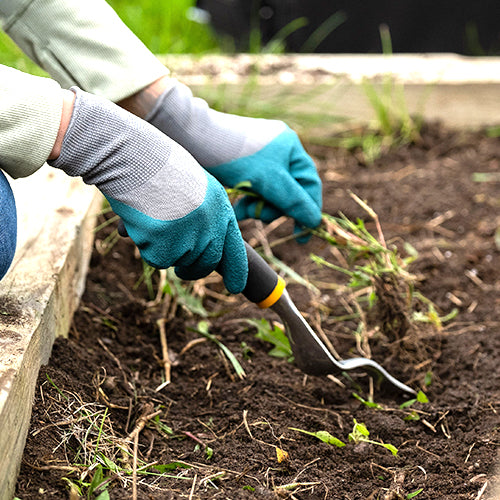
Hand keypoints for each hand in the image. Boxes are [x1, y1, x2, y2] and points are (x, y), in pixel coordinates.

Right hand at [49, 88, 247, 292]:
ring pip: (178, 261)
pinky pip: (156, 259)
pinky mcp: (166, 244)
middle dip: (194, 270)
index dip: (236, 270)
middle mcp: (211, 224)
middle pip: (206, 262)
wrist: (130, 154)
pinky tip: (140, 222)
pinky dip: (145, 247)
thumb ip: (202, 214)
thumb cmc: (154, 165)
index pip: (235, 248)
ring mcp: (190, 235)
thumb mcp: (191, 186)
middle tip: (184, 272)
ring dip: (164, 249)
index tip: (235, 287)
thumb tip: (200, 248)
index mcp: (220, 206)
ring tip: (151, 220)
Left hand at [146, 80, 321, 240]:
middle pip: (289, 191)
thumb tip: (315, 221)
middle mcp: (279, 151)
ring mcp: (260, 158)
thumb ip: (294, 201)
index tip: (303, 235)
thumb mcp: (269, 181)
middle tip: (258, 215)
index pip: (309, 184)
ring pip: (270, 193)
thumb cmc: (235, 157)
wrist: (194, 138)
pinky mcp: (243, 165)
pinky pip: (254, 190)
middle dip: (273, 207)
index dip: (308, 210)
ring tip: (243, 210)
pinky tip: (237, 207)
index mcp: (291, 147)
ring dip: (258, 206)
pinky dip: (248, 200)